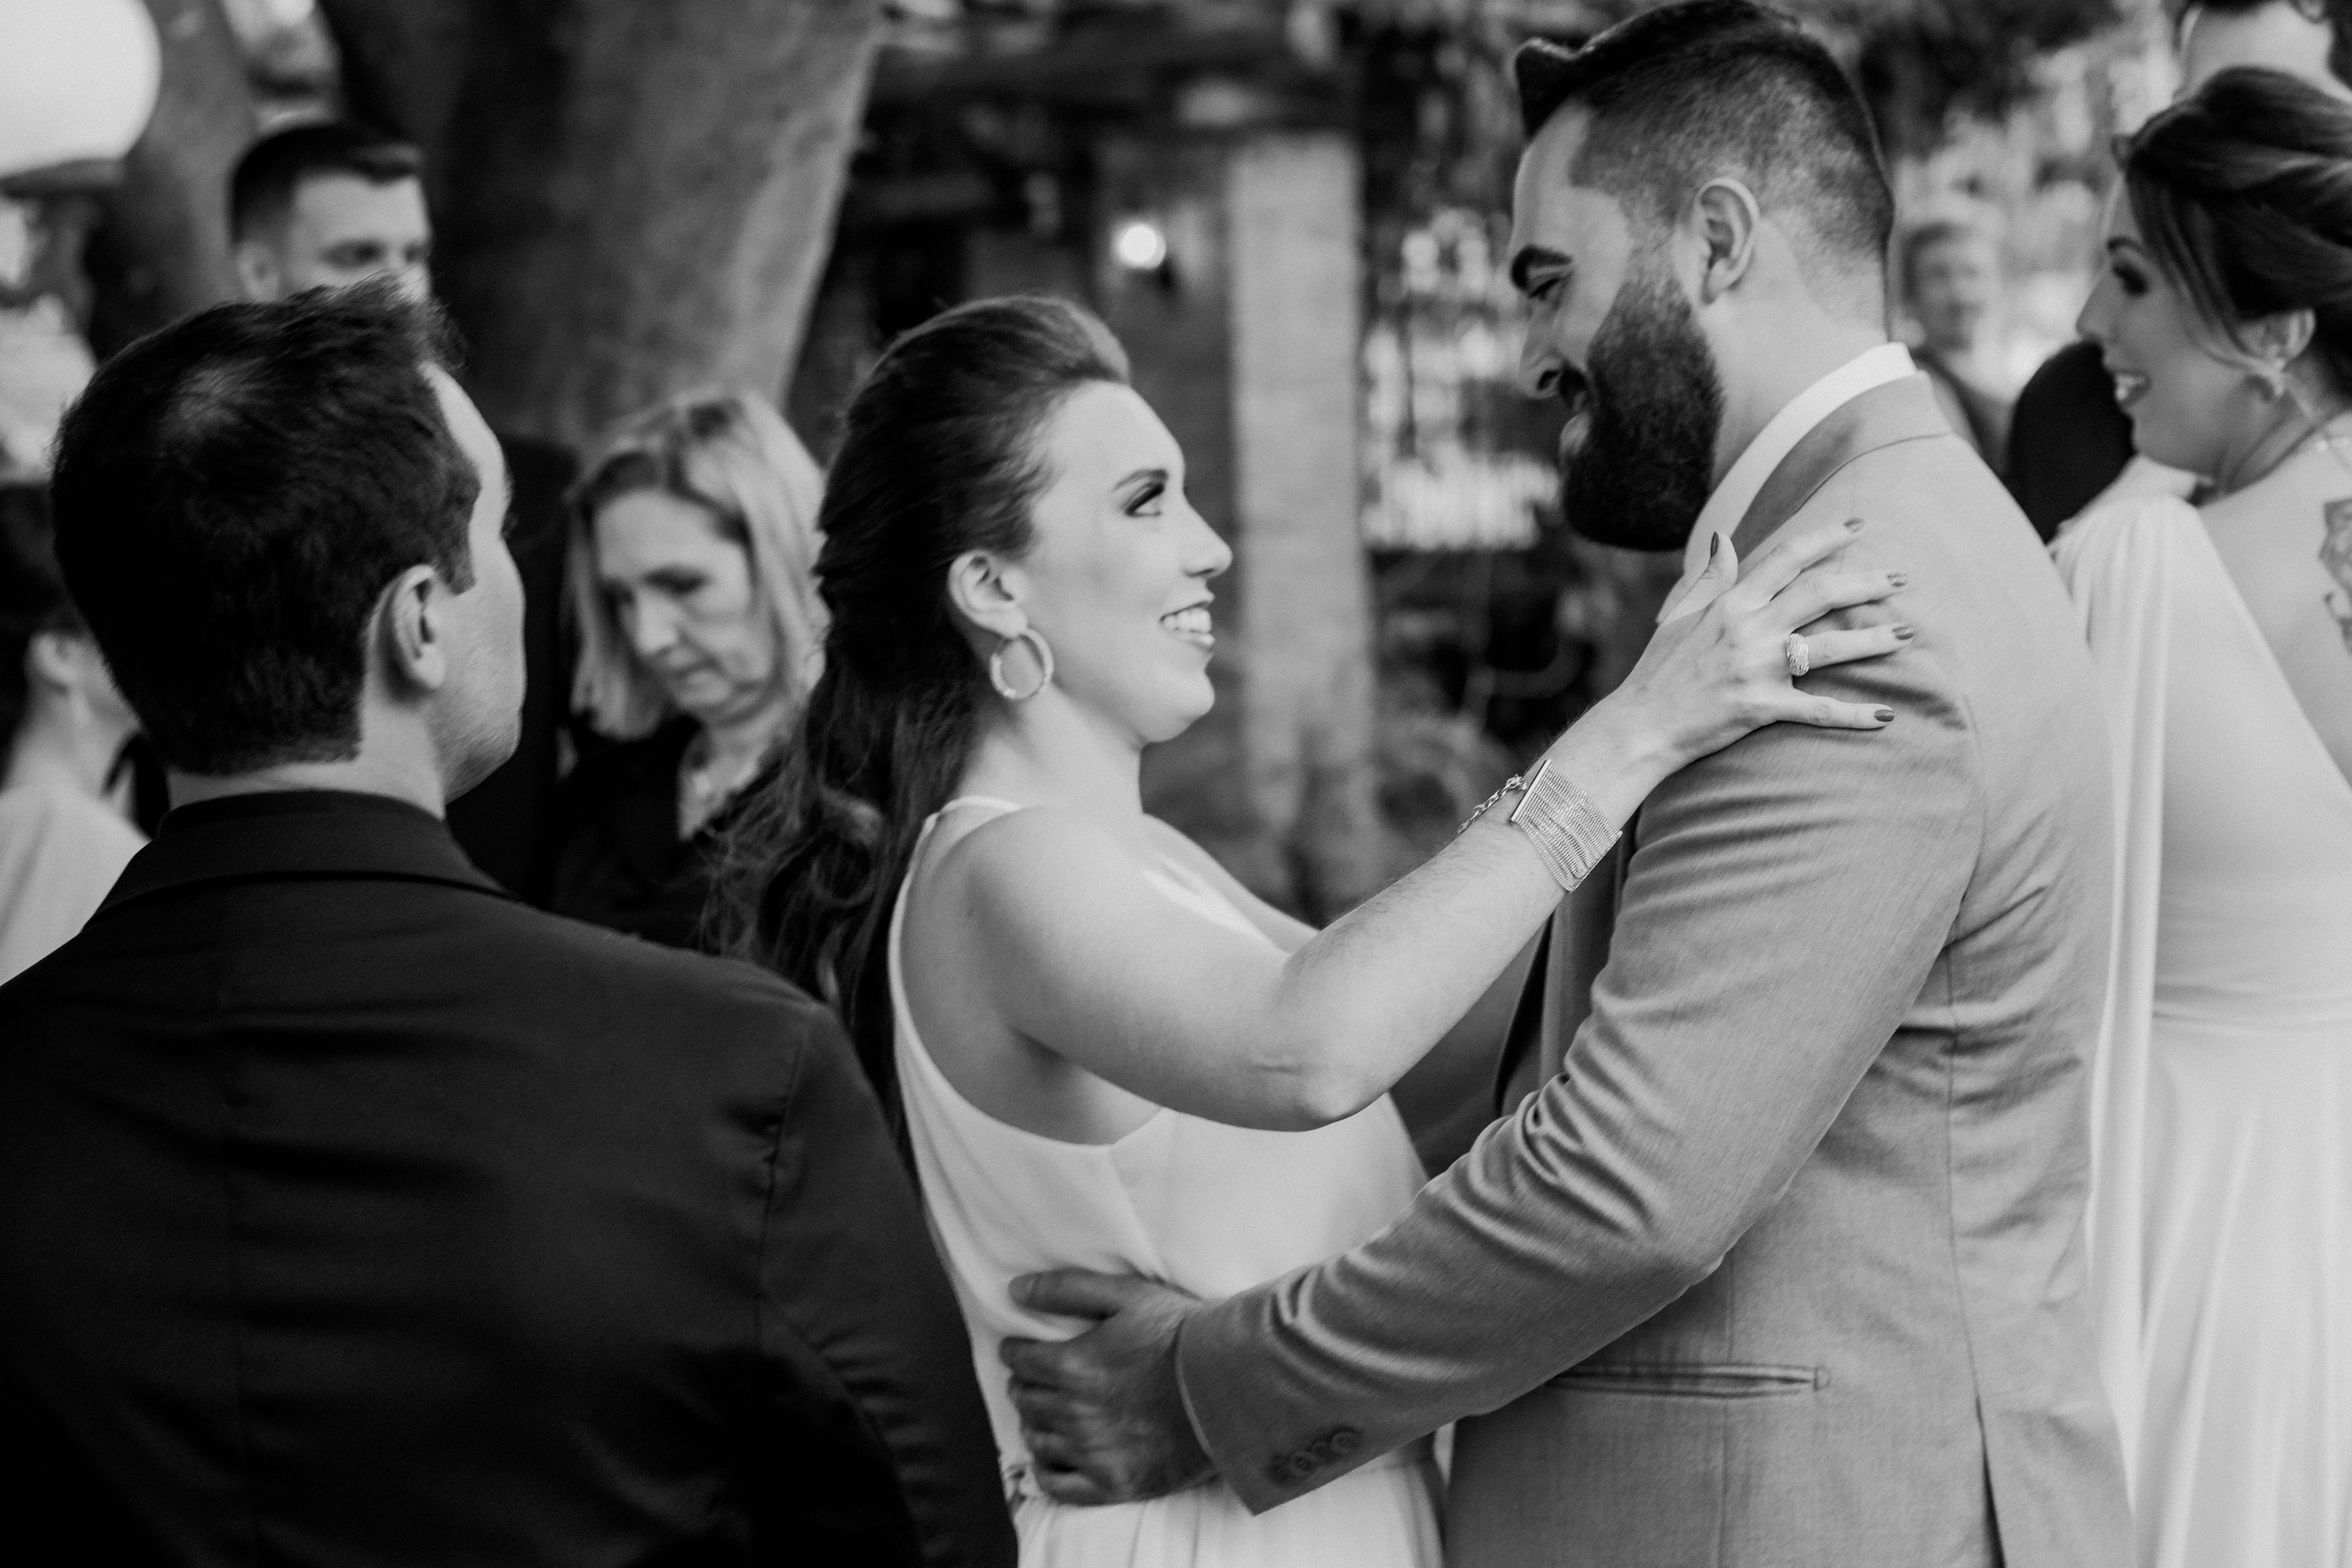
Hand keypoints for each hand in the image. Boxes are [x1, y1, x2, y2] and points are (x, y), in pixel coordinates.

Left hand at [1000, 1270, 1214, 1505]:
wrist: (1233, 1384)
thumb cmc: (1181, 1333)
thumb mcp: (1126, 1295)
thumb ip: (1065, 1289)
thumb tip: (1014, 1290)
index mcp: (1073, 1366)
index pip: (1019, 1361)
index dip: (1016, 1351)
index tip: (1021, 1349)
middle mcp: (1075, 1413)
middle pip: (1026, 1400)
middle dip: (1025, 1384)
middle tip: (1037, 1378)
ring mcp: (1093, 1453)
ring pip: (1037, 1440)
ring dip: (1035, 1423)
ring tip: (1048, 1413)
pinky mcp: (1114, 1484)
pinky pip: (1058, 1486)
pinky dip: (1047, 1470)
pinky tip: (1054, 1456)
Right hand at [1615, 517, 1908, 767]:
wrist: (1641, 724)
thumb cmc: (1659, 670)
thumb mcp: (1680, 615)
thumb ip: (1710, 576)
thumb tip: (1723, 536)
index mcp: (1730, 603)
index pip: (1787, 558)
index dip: (1826, 537)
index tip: (1859, 527)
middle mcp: (1748, 630)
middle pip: (1820, 594)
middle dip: (1866, 583)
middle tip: (1901, 579)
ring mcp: (1756, 669)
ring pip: (1829, 647)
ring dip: (1873, 639)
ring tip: (1906, 633)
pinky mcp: (1760, 708)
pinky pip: (1817, 710)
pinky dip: (1854, 715)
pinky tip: (1886, 715)